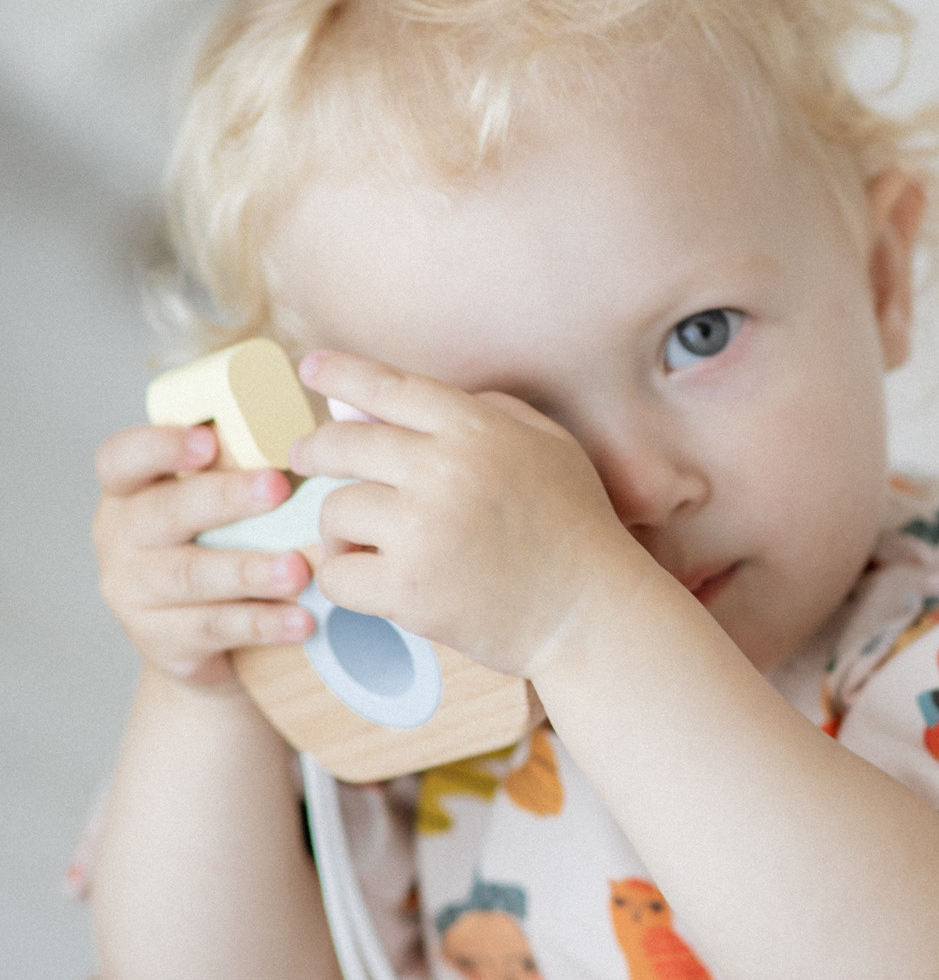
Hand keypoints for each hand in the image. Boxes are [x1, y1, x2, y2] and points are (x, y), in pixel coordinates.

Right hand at [93, 423, 315, 687]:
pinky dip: (262, 623)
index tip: (207, 440)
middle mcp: (121, 537)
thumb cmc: (214, 544)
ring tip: (298, 570)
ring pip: (192, 576)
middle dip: (224, 498)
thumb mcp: (211, 504)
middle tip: (278, 488)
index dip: (159, 446)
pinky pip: (214, 628)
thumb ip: (238, 466)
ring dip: (249, 571)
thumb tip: (311, 434)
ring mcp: (134, 591)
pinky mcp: (160, 639)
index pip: (122, 459)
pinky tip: (302, 620)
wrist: (195, 637)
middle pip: (165, 513)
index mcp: (130, 491)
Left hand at [288, 352, 635, 677]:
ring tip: (366, 541)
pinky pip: (336, 573)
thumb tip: (405, 402)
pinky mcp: (407, 589)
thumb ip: (488, 412)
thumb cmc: (574, 529)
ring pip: (335, 509)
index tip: (311, 366)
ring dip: (342, 526)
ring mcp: (423, 530)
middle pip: (342, 444)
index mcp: (478, 429)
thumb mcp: (550, 446)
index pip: (391, 388)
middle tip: (304, 457)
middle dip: (314, 450)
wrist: (593, 613)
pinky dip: (345, 577)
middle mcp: (445, 469)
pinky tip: (370, 579)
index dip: (342, 372)